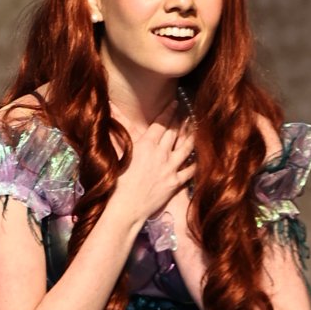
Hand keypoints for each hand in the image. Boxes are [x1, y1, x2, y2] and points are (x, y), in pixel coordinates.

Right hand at [113, 113, 193, 227]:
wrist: (126, 206)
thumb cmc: (118, 181)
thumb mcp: (118, 152)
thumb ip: (121, 131)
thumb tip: (111, 109)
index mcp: (146, 144)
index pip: (161, 123)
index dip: (169, 111)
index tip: (175, 103)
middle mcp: (161, 153)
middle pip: (174, 133)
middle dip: (181, 121)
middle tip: (187, 113)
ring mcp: (170, 168)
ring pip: (186, 148)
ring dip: (191, 137)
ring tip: (196, 129)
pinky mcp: (175, 183)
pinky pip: (189, 171)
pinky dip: (195, 164)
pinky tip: (199, 158)